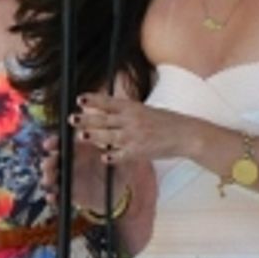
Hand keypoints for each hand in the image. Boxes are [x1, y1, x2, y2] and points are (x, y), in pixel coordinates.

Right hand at [40, 131, 112, 212]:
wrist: (115, 194)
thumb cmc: (117, 172)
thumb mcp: (119, 162)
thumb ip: (113, 157)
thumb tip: (108, 155)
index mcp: (79, 150)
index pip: (63, 143)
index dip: (53, 143)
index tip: (48, 145)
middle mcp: (69, 163)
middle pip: (52, 160)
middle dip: (48, 162)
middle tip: (47, 165)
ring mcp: (66, 179)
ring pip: (51, 177)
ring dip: (47, 178)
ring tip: (48, 181)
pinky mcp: (66, 194)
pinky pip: (55, 195)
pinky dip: (52, 197)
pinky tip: (52, 197)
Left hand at [72, 92, 186, 166]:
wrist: (186, 134)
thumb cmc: (166, 122)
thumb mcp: (145, 110)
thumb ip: (126, 111)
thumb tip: (106, 109)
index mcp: (133, 108)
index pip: (109, 103)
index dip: (94, 101)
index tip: (79, 99)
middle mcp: (132, 120)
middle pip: (106, 119)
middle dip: (88, 119)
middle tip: (72, 118)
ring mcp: (135, 136)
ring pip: (110, 136)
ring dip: (95, 136)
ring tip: (82, 136)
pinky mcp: (140, 152)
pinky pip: (123, 155)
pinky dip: (113, 156)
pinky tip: (104, 158)